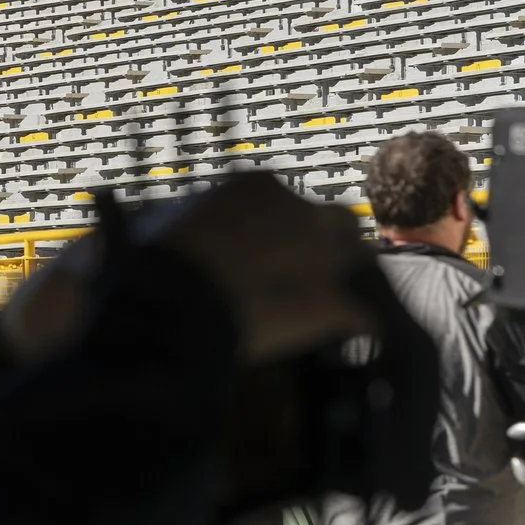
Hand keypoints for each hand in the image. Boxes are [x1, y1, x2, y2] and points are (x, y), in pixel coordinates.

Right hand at [145, 171, 373, 365]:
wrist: (176, 307)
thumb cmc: (159, 265)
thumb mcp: (170, 223)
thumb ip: (193, 219)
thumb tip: (166, 223)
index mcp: (259, 185)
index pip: (288, 200)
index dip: (281, 228)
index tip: (268, 249)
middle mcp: (301, 211)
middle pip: (337, 222)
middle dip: (326, 245)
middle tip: (304, 274)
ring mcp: (324, 256)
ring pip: (362, 260)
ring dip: (348, 280)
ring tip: (329, 307)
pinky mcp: (335, 304)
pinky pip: (365, 316)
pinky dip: (355, 327)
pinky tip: (345, 340)